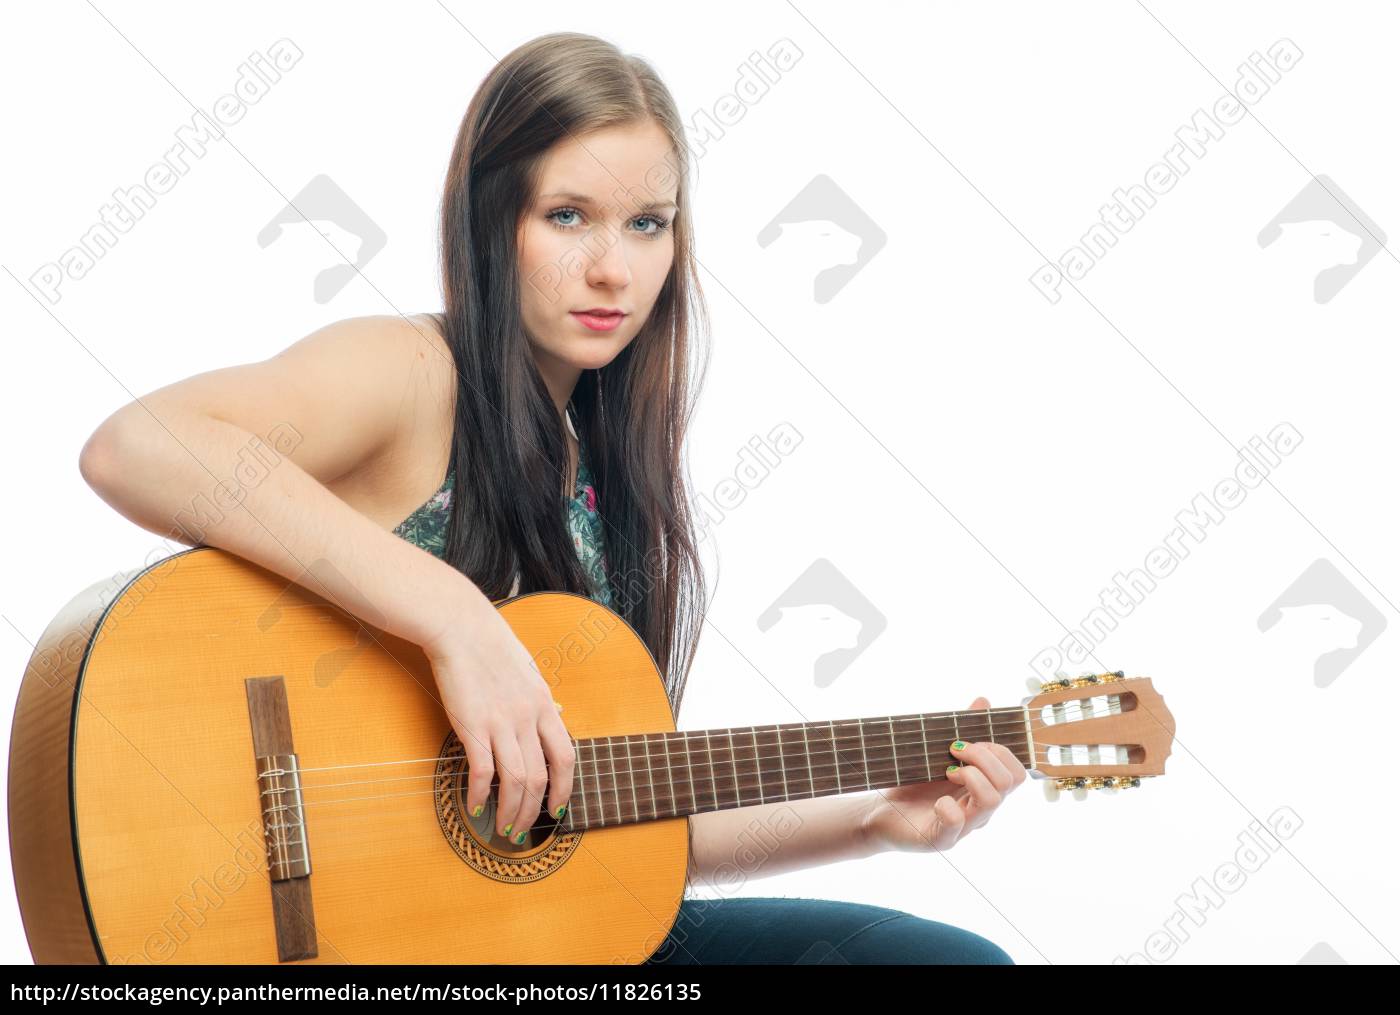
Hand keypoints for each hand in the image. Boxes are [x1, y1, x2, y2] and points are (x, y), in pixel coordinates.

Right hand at [423, 584, 575, 845]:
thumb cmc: (491, 646)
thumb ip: (543, 699)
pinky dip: (480, 795)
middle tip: (522, 832)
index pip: (566, 756)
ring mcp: (502, 722)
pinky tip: (475, 807)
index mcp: (545, 705)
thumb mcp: (530, 672)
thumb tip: (559, 715)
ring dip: (511, 811)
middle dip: (534, 811)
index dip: (564, 788)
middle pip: (541, 777)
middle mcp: (529, 717)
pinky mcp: (472, 724)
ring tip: (502, 829)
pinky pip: (482, 770)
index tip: (557, 810)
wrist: (460, 626)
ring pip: (517, 780)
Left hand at [861, 697, 1027, 852]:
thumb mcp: (938, 753)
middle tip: (953, 752)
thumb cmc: (913, 784)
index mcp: (984, 790)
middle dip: (983, 757)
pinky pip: (957, 823)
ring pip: (992, 801)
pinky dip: (948, 807)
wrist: (880, 813)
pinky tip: (937, 801)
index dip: (998, 752)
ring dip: (970, 776)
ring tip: (946, 772)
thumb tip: (983, 701)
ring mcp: (965, 827)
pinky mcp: (942, 839)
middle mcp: (981, 810)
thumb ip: (963, 731)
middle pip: (1009, 781)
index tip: (965, 743)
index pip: (1016, 772)